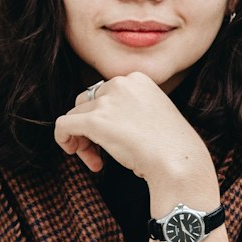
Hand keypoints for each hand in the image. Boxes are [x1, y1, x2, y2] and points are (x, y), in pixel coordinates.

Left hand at [53, 71, 211, 188]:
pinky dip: (63, 139)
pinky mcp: (95, 120)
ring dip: (81, 139)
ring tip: (95, 161)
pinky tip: (73, 152)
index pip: (106, 93)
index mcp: (138, 79)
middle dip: (88, 128)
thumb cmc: (172, 149)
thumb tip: (103, 123)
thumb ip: (129, 112)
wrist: (178, 162)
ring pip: (75, 115)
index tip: (115, 141)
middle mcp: (121, 83)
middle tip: (100, 154)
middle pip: (87, 102)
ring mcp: (108, 100)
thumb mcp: (153, 118)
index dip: (104, 118)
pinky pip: (63, 125)